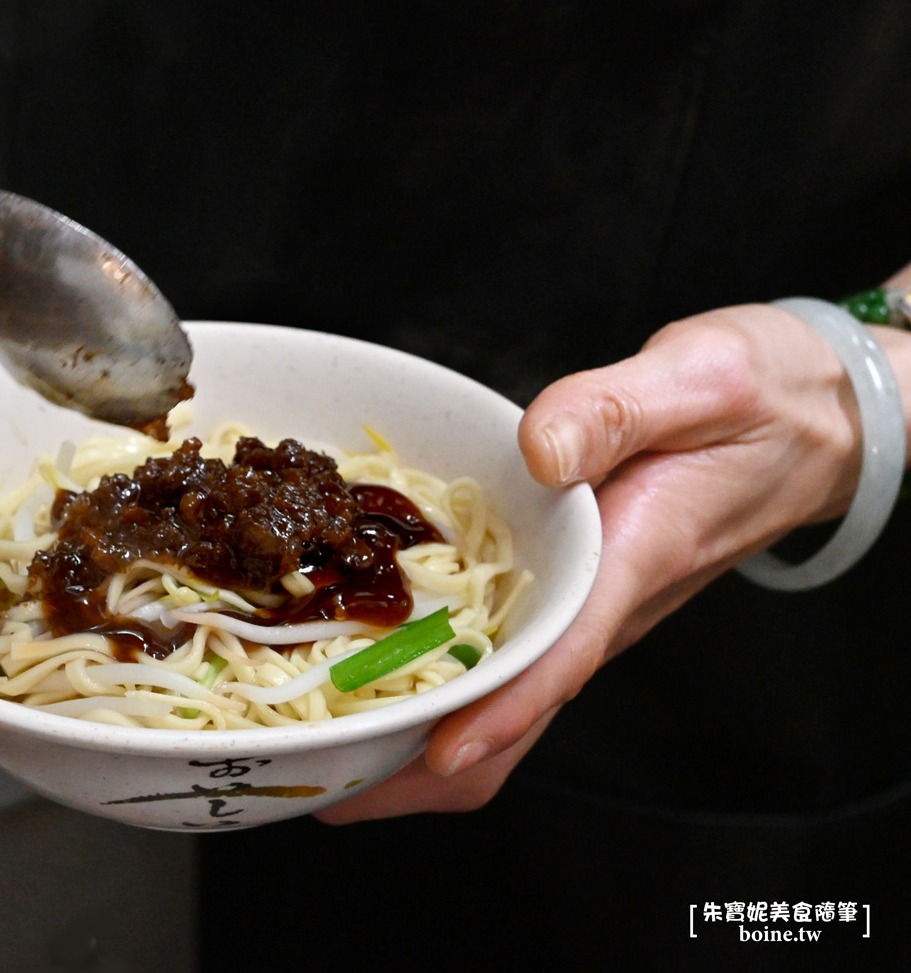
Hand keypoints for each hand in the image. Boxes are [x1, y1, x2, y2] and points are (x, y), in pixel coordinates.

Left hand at [317, 303, 900, 821]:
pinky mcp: (576, 595)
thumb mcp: (696, 378)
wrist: (817, 419)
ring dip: (426, 736)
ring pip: (508, 701)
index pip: (563, 656)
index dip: (498, 712)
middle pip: (520, 713)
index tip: (435, 754)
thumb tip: (539, 452)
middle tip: (336, 775)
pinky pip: (508, 662)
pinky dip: (441, 686)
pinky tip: (380, 675)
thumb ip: (615, 410)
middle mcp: (605, 603)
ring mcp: (588, 608)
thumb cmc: (762, 399)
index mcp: (636, 557)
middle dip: (432, 763)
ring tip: (335, 746)